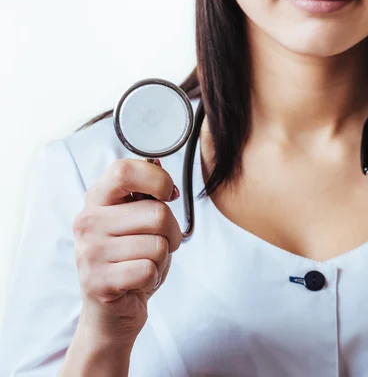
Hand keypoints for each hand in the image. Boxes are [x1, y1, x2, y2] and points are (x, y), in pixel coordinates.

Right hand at [71, 158, 181, 344]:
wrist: (113, 310)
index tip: (166, 194)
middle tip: (159, 245)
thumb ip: (147, 193)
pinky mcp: (97, 281)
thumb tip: (159, 165)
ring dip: (162, 258)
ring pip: (158, 244)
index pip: (124, 171)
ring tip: (144, 264)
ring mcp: (89, 252)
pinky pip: (149, 269)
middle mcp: (87, 221)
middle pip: (157, 213)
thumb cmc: (131, 259)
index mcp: (97, 199)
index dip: (156, 180)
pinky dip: (152, 277)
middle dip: (172, 233)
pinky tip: (137, 281)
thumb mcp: (139, 220)